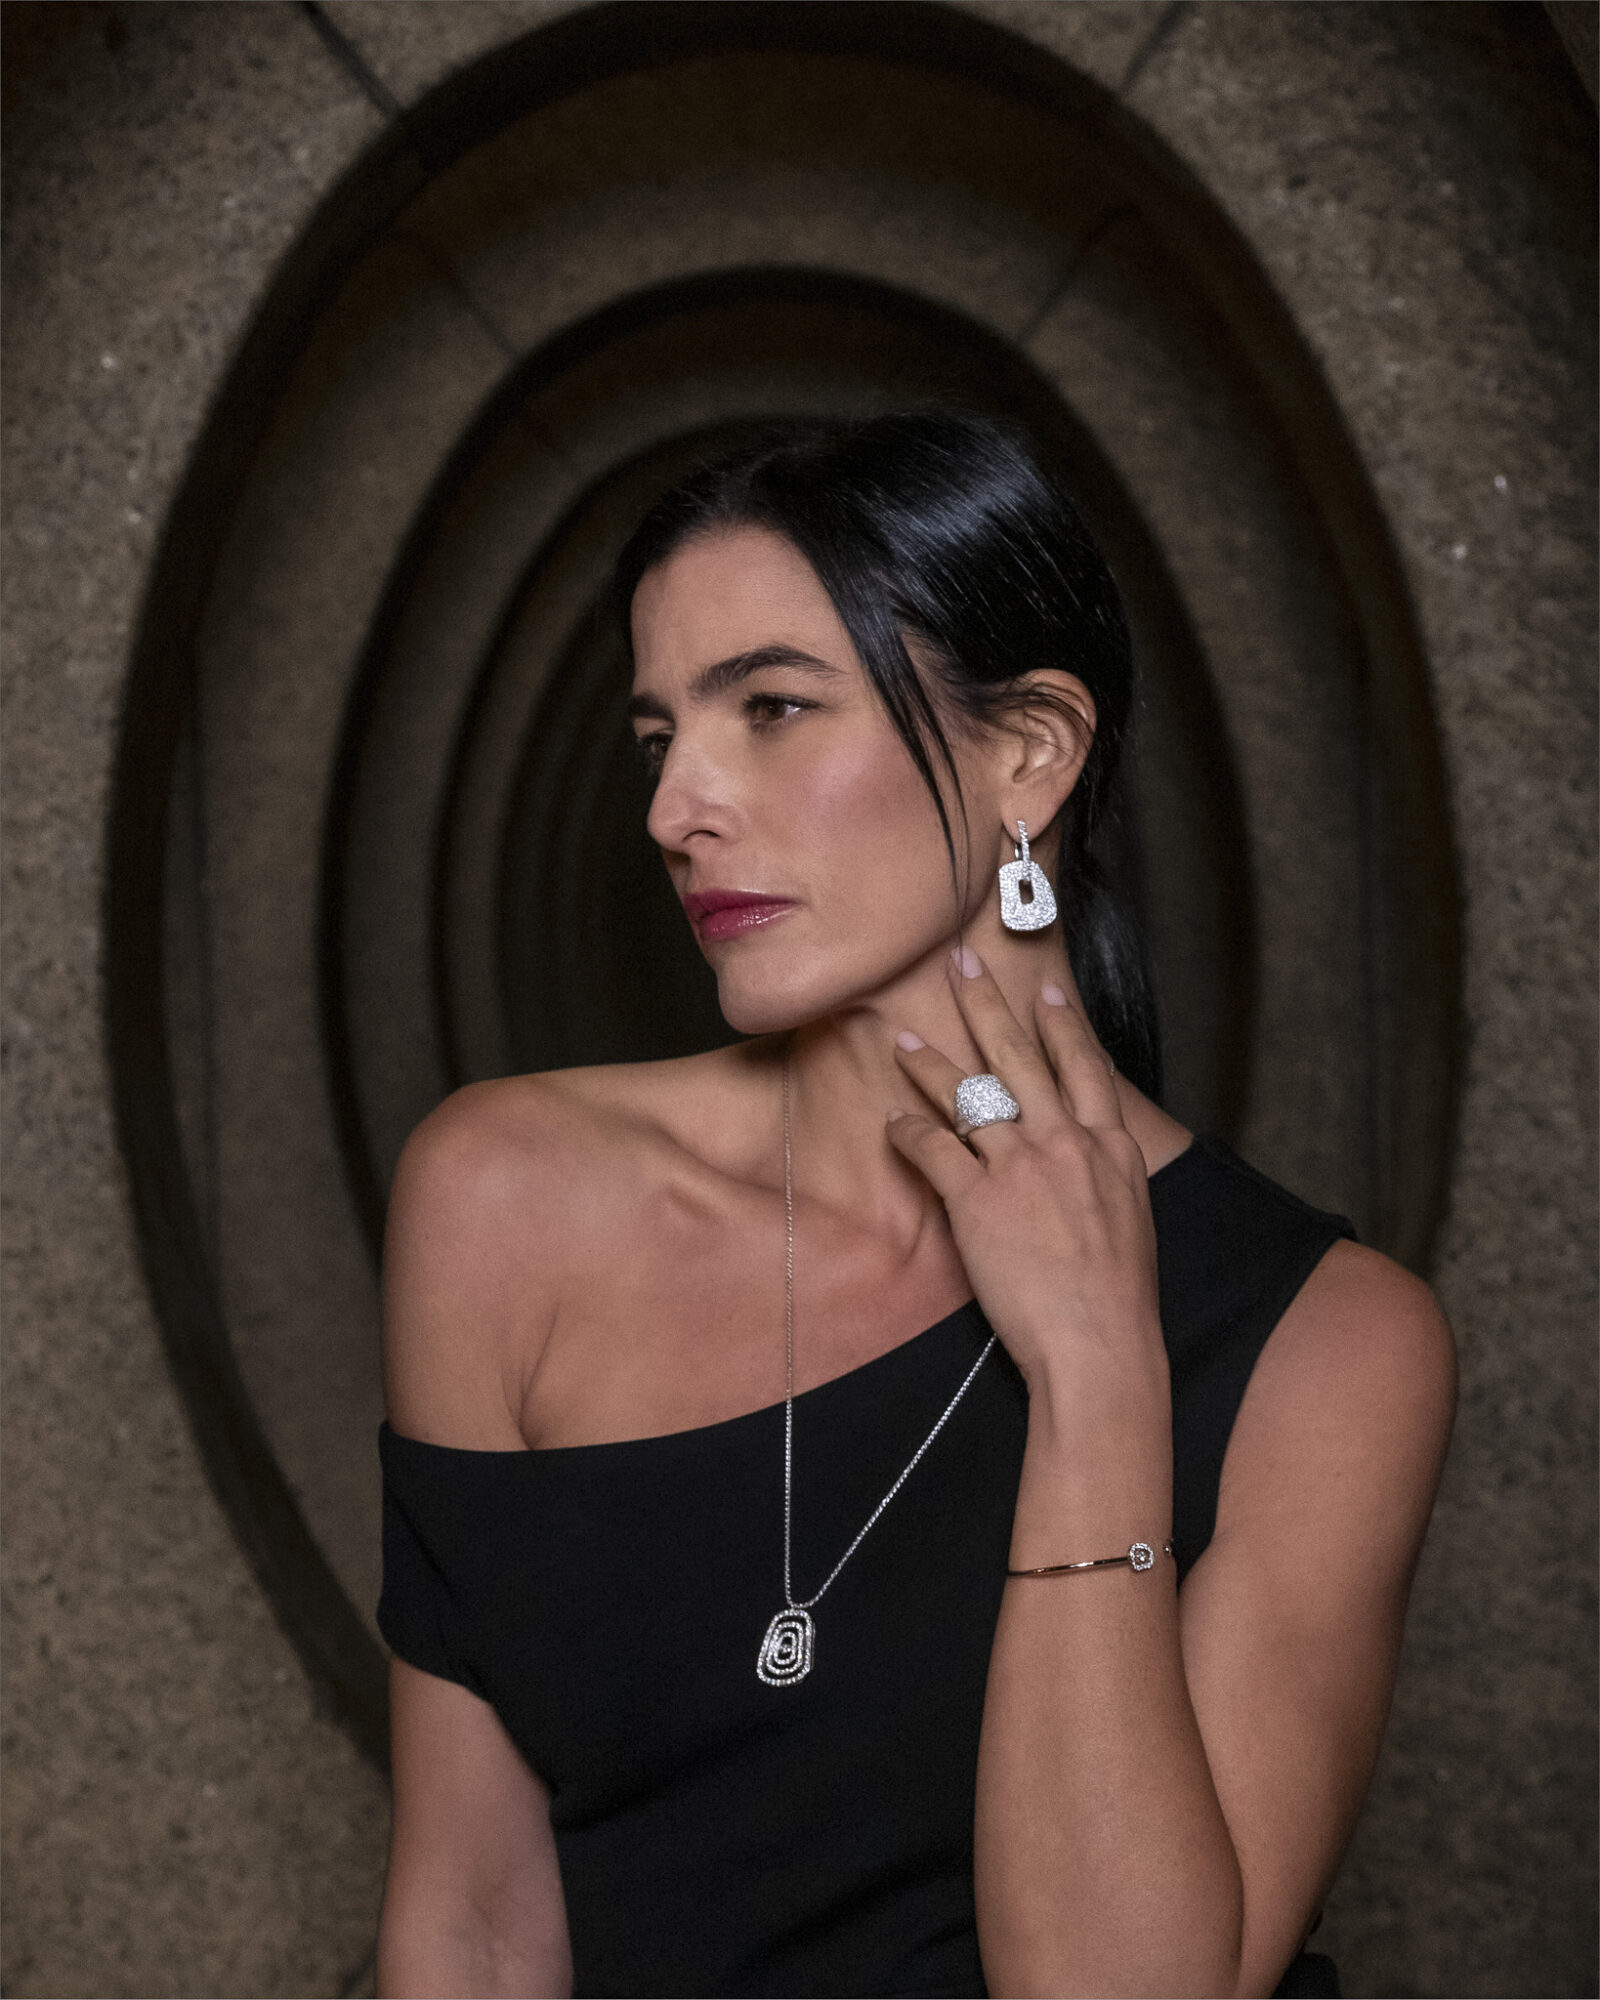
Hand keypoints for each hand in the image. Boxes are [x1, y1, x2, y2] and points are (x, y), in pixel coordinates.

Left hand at [887, 950, 1165, 1413]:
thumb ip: (1108, 1176)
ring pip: (969, 1096)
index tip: (1045, 991)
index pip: (1084, 1067)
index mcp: (1111, 1148)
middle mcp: (1067, 1144)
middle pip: (1021, 1059)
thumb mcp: (1131, 1219)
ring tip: (903, 1040)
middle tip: (961, 966)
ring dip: (932, 1065)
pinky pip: (934, 1151)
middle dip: (988, 1006)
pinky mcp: (979, 1201)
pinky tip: (890, 1124)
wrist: (1101, 1342)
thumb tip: (1095, 1156)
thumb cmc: (1118, 1297)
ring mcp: (1021, 1168)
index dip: (1061, 1025)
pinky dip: (908, 1133)